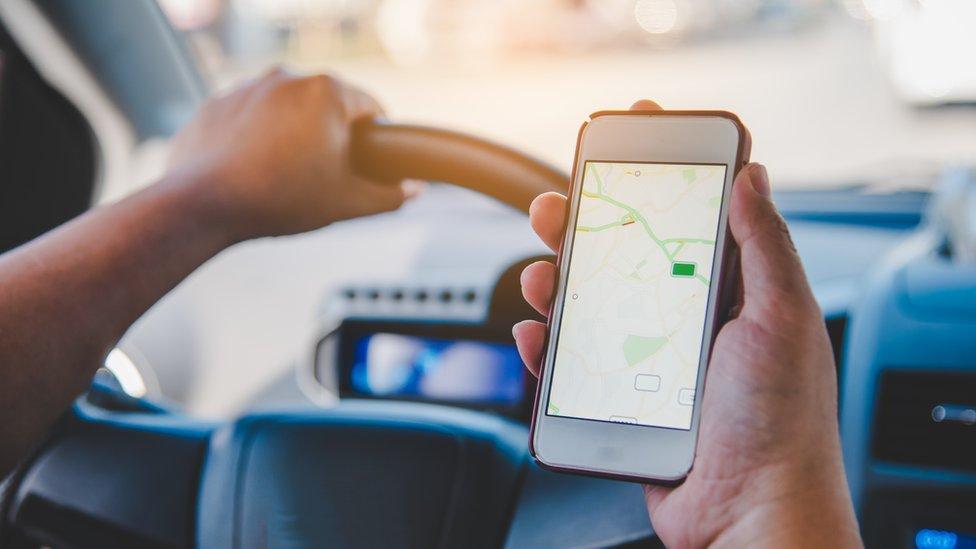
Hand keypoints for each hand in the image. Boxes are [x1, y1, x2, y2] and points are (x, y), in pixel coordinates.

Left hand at [168, 68, 416, 239]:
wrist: (202, 205)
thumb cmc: (279, 199)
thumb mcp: (347, 203)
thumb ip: (389, 195)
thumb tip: (414, 190)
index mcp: (327, 92)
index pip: (370, 108)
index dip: (377, 139)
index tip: (371, 164)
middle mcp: (287, 77)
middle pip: (326, 106)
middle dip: (331, 137)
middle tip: (327, 177)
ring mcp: (246, 86)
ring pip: (286, 110)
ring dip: (293, 136)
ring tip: (285, 177)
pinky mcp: (216, 103)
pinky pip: (249, 118)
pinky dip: (256, 139)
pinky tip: (253, 171)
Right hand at [513, 102, 860, 546]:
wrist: (750, 513)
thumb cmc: (780, 422)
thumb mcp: (784, 317)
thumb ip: (764, 244)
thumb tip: (753, 175)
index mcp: (728, 291)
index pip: (687, 216)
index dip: (656, 174)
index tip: (629, 137)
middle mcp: (685, 317)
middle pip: (622, 254)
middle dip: (583, 223)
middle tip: (554, 205)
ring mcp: (648, 357)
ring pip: (587, 304)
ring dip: (555, 282)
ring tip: (540, 277)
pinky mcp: (620, 398)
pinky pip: (572, 362)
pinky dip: (547, 345)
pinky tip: (538, 335)